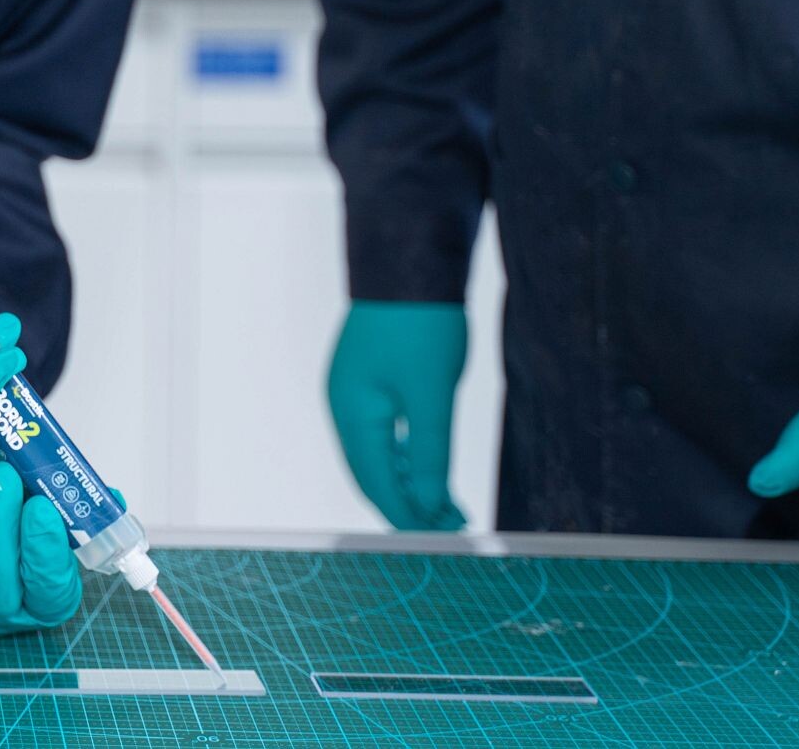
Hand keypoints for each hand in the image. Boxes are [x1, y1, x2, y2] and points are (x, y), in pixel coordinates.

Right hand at [326, 299, 467, 530]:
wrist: (410, 259)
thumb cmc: (420, 324)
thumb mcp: (433, 394)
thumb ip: (431, 454)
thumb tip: (432, 506)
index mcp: (352, 413)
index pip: (376, 484)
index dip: (409, 517)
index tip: (444, 539)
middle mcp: (344, 408)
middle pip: (371, 476)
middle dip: (410, 506)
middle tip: (453, 527)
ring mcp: (353, 394)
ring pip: (378, 457)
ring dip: (410, 484)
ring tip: (451, 505)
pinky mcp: (370, 382)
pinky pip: (383, 436)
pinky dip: (407, 458)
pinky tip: (432, 467)